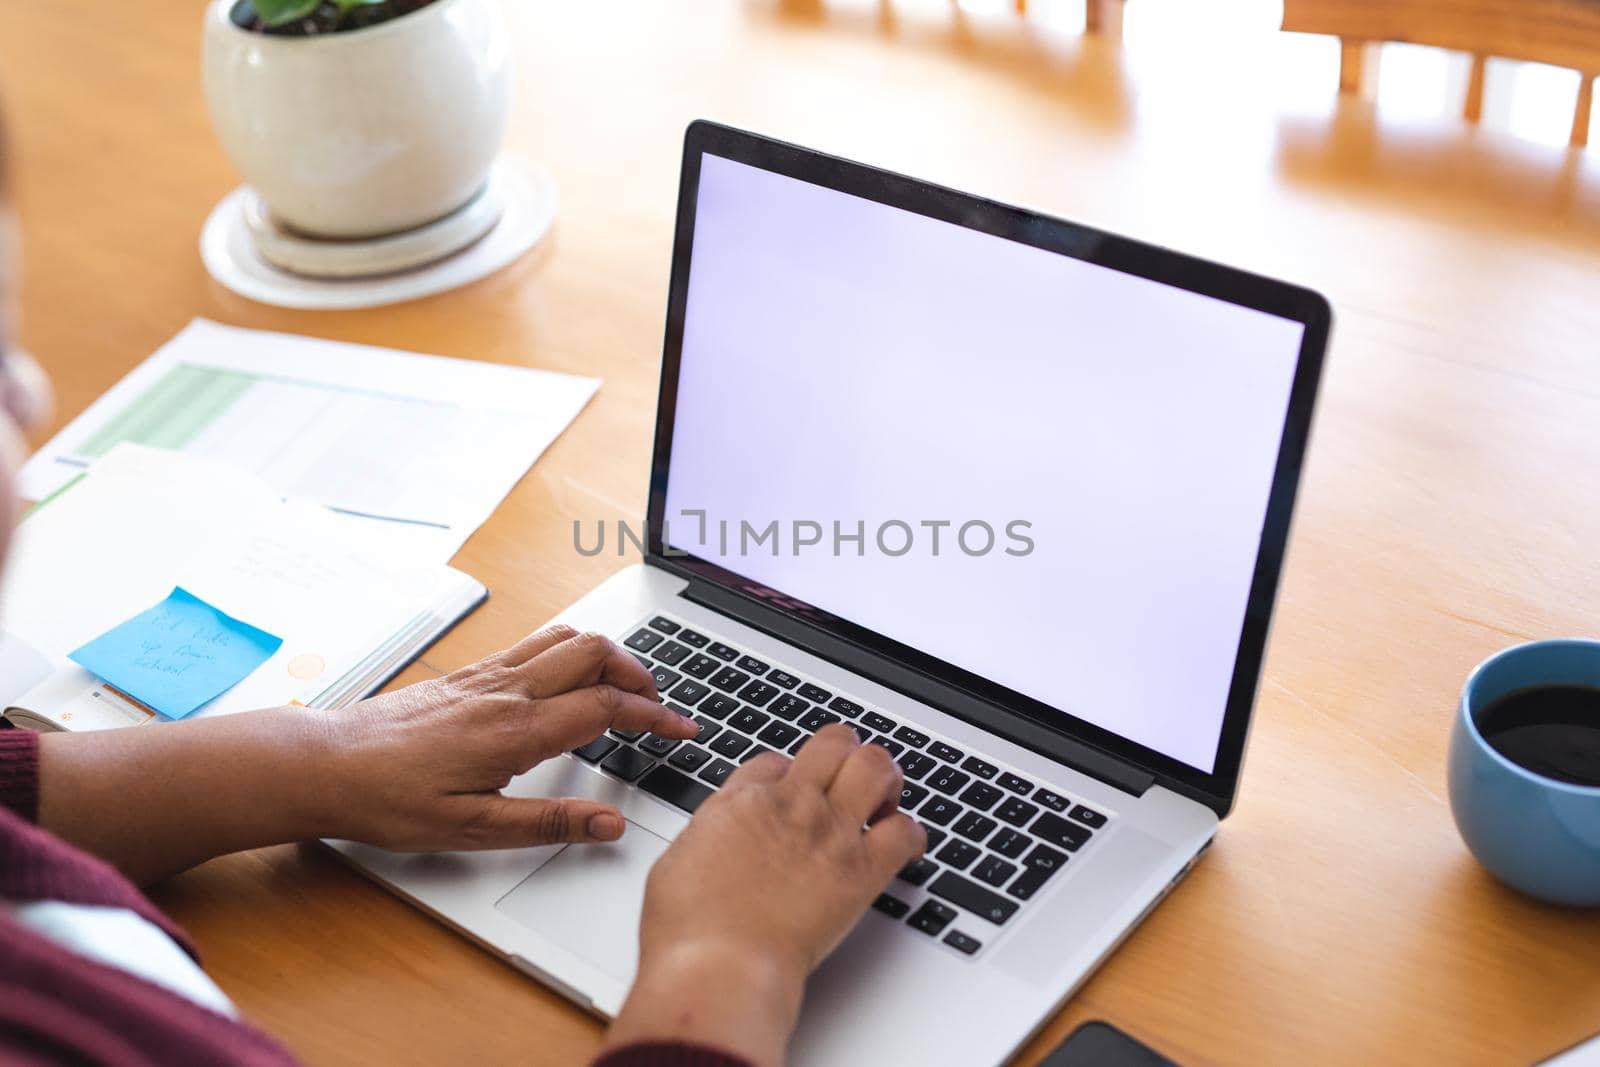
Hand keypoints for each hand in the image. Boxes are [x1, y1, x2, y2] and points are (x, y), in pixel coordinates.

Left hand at [307, 625, 698, 849]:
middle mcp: (506, 691)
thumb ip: (548, 825)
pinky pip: (536, 642)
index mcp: (515, 731)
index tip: (682, 730)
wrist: (326, 764)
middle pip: (595, 654)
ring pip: (567, 638)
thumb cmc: (389, 799)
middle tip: (658, 706)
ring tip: (625, 687)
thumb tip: (607, 825)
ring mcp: (488, 675)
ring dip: (608, 655)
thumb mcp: (472, 831)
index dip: (653, 717)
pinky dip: (572, 650)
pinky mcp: (471, 672)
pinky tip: (571, 676)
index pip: (605, 709)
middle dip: (639, 674)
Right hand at [604, 724, 927, 1066]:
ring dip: (886, 778)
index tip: (792, 794)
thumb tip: (715, 838)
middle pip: (833, 743)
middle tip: (850, 778)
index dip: (788, 774)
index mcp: (741, 801)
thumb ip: (706, 837)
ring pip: (875, 766)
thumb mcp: (676, 862)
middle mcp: (790, 804)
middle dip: (846, 753)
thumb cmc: (688, 930)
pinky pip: (905, 832)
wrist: (718, 967)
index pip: (775, 761)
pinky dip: (912, 835)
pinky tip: (905, 849)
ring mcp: (829, 832)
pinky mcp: (861, 871)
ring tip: (884, 799)